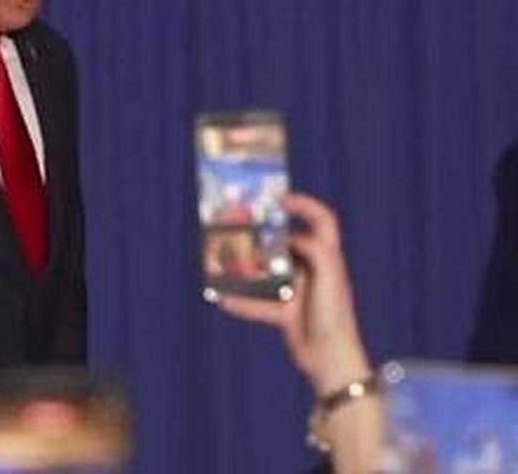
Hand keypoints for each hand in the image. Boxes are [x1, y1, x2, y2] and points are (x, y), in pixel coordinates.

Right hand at [217, 192, 370, 395]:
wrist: (331, 360)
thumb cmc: (335, 316)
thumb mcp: (329, 276)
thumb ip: (314, 251)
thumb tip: (289, 239)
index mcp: (328, 259)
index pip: (322, 221)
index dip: (304, 205)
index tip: (278, 198)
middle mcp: (313, 271)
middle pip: (286, 245)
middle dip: (263, 237)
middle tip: (241, 227)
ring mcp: (298, 292)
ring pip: (268, 273)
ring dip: (247, 270)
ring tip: (226, 262)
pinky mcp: (286, 313)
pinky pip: (258, 303)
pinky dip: (241, 302)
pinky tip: (222, 299)